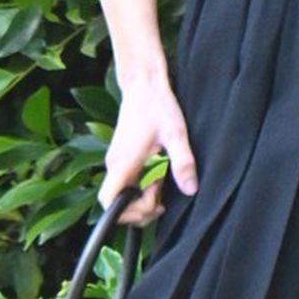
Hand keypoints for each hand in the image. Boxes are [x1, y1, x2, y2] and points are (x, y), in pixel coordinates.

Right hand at [100, 76, 197, 225]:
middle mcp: (114, 165)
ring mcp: (115, 163)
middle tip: (163, 198)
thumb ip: (183, 162)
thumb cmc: (157, 106)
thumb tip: (190, 189)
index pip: (108, 202)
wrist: (143, 85)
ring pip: (121, 196)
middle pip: (115, 205)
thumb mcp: (176, 133)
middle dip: (140, 210)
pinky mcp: (120, 160)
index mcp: (123, 162)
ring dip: (141, 200)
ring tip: (161, 185)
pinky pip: (125, 185)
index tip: (153, 203)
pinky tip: (157, 179)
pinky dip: (140, 190)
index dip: (127, 213)